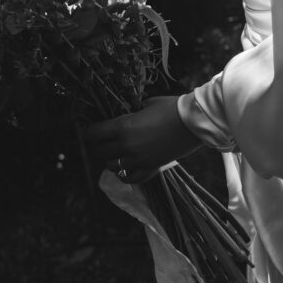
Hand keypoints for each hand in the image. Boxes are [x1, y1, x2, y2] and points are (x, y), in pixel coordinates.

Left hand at [83, 96, 201, 183]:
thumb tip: (127, 114)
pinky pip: (131, 178)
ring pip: (112, 166)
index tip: (90, 131)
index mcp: (123, 126)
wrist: (194, 122)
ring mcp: (138, 159)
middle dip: (97, 146)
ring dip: (110, 160)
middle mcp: (127, 145)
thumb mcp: (147, 104)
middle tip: (101, 142)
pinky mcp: (151, 168)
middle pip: (100, 151)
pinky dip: (125, 176)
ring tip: (114, 155)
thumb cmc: (172, 107)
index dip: (88, 132)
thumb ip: (132, 111)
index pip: (93, 134)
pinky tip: (124, 170)